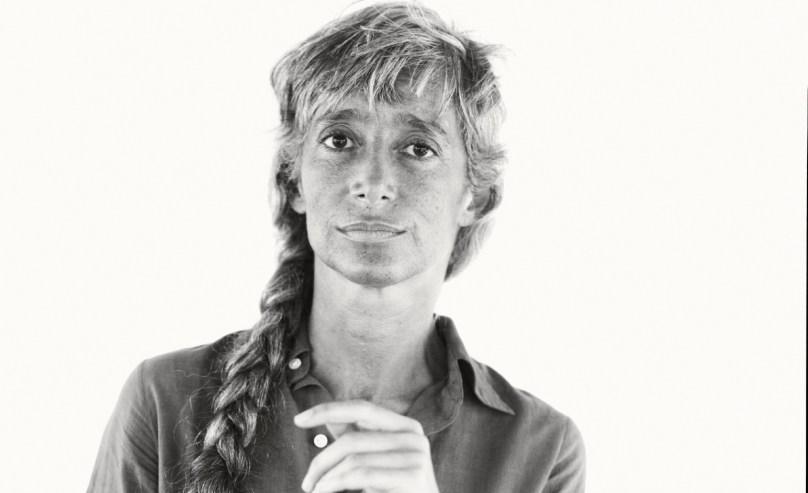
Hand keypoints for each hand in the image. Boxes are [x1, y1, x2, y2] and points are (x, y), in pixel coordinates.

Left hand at [294, 400, 439, 492]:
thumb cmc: (395, 490)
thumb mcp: (375, 460)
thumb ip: (356, 437)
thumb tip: (328, 417)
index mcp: (406, 427)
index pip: (361, 408)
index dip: (328, 410)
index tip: (299, 420)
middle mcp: (414, 437)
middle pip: (352, 439)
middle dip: (322, 460)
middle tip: (307, 482)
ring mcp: (416, 457)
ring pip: (353, 459)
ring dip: (326, 478)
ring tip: (316, 490)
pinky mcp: (412, 477)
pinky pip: (361, 475)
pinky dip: (335, 484)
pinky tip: (325, 491)